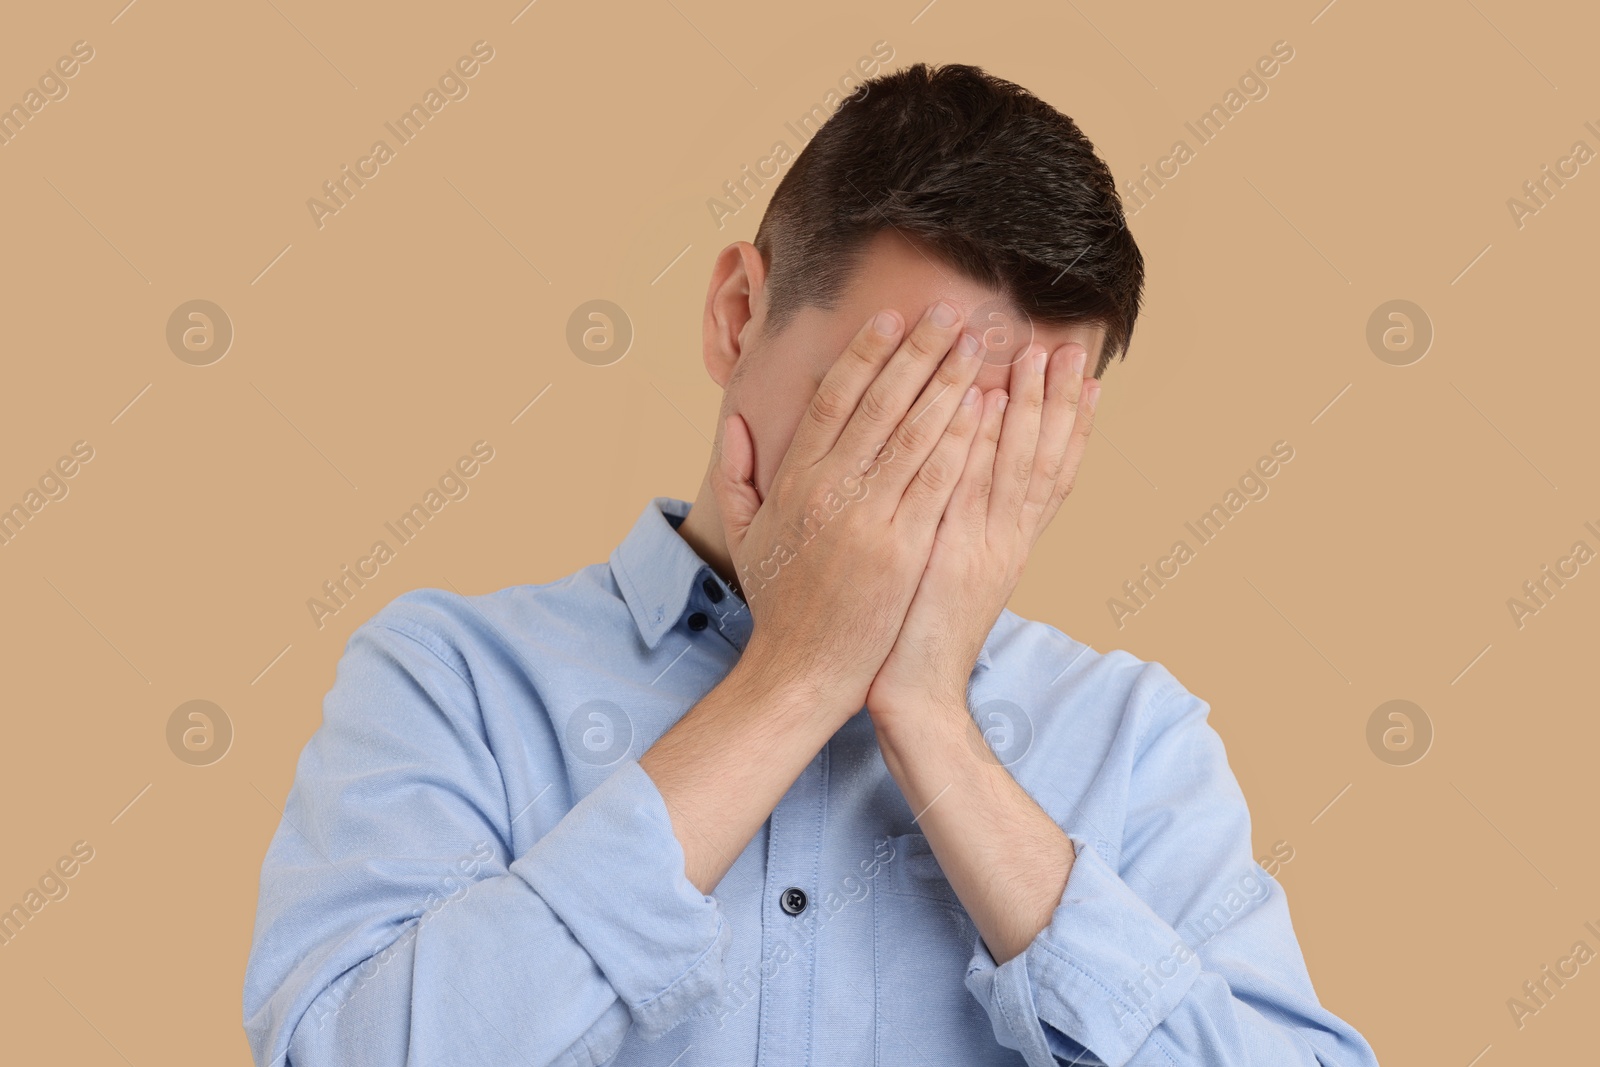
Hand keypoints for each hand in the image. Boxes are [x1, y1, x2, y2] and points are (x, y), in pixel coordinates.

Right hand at [711, 301, 987, 718]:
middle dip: (919, 352)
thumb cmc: (779, 603)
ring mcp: (869, 518)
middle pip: (880, 402)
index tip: (892, 317)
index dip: (865, 353)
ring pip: (915, 433)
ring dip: (949, 382)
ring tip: (978, 346)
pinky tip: (984, 406)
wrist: (802, 670)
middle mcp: (830, 490)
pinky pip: (938, 480)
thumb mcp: (745, 533)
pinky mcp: (903, 548)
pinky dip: (962, 438)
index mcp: (794, 480)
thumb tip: (734, 424)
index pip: (833, 398)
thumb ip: (736, 474)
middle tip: (951, 313)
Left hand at [866, 339, 1100, 724]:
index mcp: (1010, 547)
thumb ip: (967, 534)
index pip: (1052, 475)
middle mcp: (1007, 542)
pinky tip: (984, 402)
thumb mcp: (955, 580)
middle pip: (1044, 460)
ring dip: (1028, 409)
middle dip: (1059, 403)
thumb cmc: (920, 640)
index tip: (1086, 380)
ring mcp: (983, 548)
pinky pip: (968, 488)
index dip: (1072, 426)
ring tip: (1035, 356)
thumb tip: (965, 492)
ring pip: (1015, 466)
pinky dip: (979, 445)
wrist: (916, 699)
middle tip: (1071, 349)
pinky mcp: (951, 557)